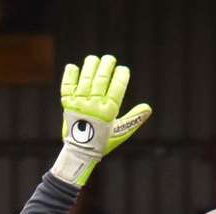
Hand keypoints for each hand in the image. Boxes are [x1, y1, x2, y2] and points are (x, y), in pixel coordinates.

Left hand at [51, 54, 151, 186]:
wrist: (79, 152)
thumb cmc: (102, 141)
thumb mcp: (120, 132)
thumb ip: (134, 119)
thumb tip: (148, 108)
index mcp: (108, 112)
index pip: (117, 86)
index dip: (121, 74)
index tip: (122, 70)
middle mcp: (94, 106)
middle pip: (102, 78)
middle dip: (107, 65)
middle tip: (109, 60)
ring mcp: (79, 104)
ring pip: (86, 78)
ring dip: (91, 65)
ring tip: (94, 60)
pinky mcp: (67, 104)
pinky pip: (67, 85)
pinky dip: (70, 75)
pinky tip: (73, 67)